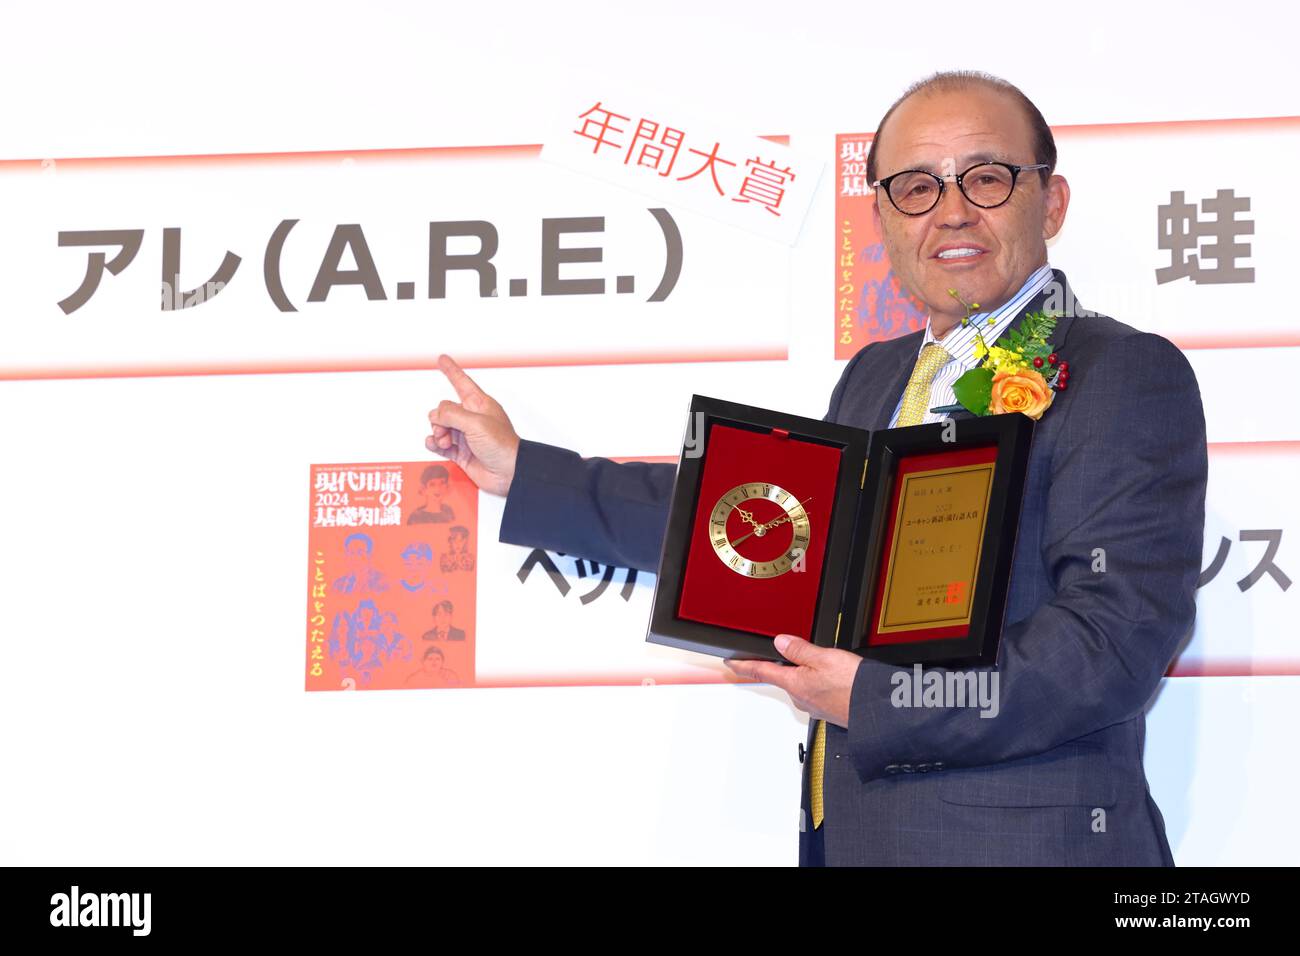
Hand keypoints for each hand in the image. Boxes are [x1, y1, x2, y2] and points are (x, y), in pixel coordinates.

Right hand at [427, 354, 521, 497]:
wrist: (509, 473)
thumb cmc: (502, 446)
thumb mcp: (476, 423)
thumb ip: (452, 414)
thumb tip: (435, 415)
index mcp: (480, 404)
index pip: (462, 382)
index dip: (451, 370)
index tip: (442, 359)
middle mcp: (472, 418)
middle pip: (445, 409)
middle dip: (439, 418)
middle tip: (446, 430)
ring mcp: (466, 436)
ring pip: (440, 427)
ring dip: (437, 433)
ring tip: (445, 442)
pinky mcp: (461, 452)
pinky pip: (440, 444)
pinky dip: (434, 444)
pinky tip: (435, 445)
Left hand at [724, 633, 860, 727]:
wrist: (877, 710)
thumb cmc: (854, 687)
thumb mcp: (825, 658)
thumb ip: (800, 650)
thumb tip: (780, 642)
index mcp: (795, 683)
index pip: (761, 672)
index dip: (742, 666)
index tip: (730, 663)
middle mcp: (801, 698)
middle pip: (784, 677)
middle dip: (788, 664)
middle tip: (797, 651)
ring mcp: (814, 706)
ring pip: (803, 684)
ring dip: (808, 673)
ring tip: (826, 664)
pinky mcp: (827, 710)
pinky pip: (817, 691)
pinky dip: (821, 682)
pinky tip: (835, 677)